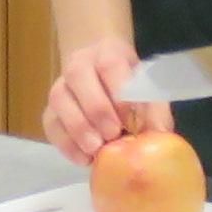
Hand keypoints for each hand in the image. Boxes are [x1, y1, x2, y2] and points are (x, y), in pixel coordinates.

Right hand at [44, 39, 170, 164]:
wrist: (98, 75)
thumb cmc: (128, 85)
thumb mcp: (146, 88)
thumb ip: (154, 109)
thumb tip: (160, 134)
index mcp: (107, 52)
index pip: (109, 64)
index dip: (119, 92)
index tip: (130, 118)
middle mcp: (78, 64)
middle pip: (79, 77)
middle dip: (97, 110)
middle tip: (113, 135)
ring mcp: (60, 86)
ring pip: (60, 100)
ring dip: (78, 128)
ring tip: (96, 149)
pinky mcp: (51, 110)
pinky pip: (51, 125)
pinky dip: (66, 144)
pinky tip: (84, 158)